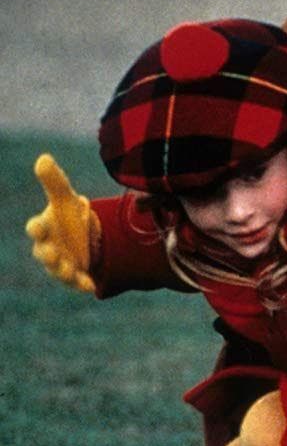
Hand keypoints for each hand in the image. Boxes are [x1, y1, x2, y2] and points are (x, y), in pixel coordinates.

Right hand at [25, 153, 98, 293]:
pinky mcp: (75, 274)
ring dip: (63, 271)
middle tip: (51, 253)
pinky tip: (91, 286)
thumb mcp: (66, 199)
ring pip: (58, 270)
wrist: (83, 236)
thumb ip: (54, 181)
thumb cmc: (67, 216)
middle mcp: (48, 248)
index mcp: (44, 228)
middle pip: (43, 252)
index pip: (35, 228)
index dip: (37, 227)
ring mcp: (60, 263)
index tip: (40, 224)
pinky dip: (83, 284)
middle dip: (46, 254)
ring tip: (71, 270)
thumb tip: (43, 158)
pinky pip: (77, 281)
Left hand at [264, 264, 286, 399]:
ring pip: (269, 332)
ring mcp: (282, 355)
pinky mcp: (286, 368)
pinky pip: (275, 350)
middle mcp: (281, 337)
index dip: (276, 283)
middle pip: (268, 313)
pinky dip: (282, 342)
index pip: (271, 293)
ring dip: (278, 323)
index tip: (281, 279)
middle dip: (277, 303)